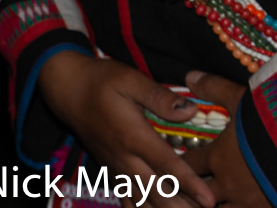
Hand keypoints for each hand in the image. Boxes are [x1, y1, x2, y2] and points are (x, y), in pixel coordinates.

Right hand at [37, 51, 212, 207]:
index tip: (208, 198)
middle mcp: (124, 158)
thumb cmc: (102, 81)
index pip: (168, 165)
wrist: (68, 90)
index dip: (190, 183)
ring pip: (141, 198)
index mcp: (133, 137)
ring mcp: (116, 166)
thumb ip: (161, 97)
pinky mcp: (111, 168)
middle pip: (156, 190)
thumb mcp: (132, 80)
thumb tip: (191, 110)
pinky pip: (126, 196)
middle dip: (181, 205)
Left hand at [181, 72, 270, 207]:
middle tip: (184, 191)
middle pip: (197, 195)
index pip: (188, 164)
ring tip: (208, 203)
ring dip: (211, 206)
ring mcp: (248, 201)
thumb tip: (189, 75)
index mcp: (219, 156)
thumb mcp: (245, 95)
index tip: (174, 164)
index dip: (179, 164)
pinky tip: (249, 205)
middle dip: (190, 193)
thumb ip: (216, 88)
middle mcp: (228, 183)